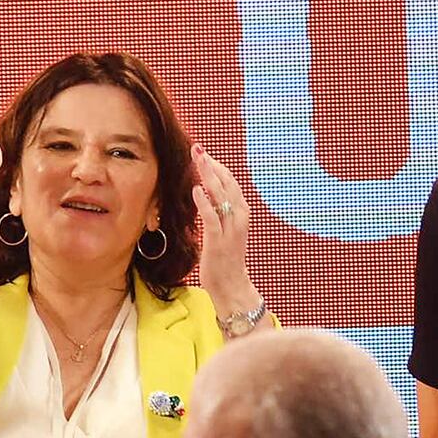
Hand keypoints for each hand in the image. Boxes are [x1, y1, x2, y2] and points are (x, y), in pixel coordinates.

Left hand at [190, 143, 260, 313]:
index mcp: (241, 215)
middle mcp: (239, 219)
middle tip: (198, 149)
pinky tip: (196, 190)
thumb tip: (208, 195)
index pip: (231, 184)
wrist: (233, 288)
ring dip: (209, 177)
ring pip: (222, 197)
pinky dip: (205, 203)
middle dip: (213, 166)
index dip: (218, 167)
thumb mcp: (225, 231)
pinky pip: (212, 219)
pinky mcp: (219, 243)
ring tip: (197, 160)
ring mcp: (230, 231)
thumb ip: (219, 213)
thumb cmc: (226, 260)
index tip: (204, 154)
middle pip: (227, 185)